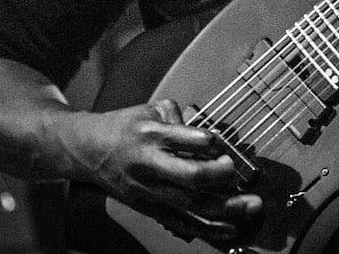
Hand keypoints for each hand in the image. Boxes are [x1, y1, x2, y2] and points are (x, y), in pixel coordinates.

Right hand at [67, 99, 262, 245]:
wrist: (88, 150)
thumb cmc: (124, 127)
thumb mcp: (149, 109)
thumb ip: (179, 116)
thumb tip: (208, 132)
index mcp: (151, 134)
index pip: (186, 138)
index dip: (210, 141)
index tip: (223, 142)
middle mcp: (150, 165)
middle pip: (189, 177)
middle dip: (218, 176)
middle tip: (233, 170)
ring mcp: (149, 191)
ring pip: (191, 204)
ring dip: (225, 207)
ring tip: (250, 205)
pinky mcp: (149, 208)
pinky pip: (181, 222)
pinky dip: (207, 229)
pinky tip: (229, 229)